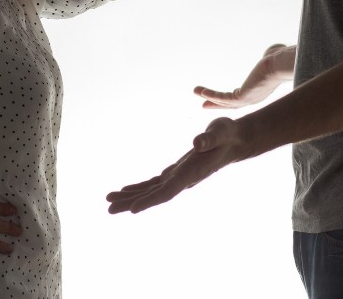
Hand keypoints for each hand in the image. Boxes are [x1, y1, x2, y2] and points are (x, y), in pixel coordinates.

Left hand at [107, 117, 244, 213]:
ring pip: (151, 191)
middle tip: (109, 209)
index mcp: (190, 173)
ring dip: (131, 197)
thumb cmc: (226, 134)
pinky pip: (154, 183)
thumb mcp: (219, 132)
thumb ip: (209, 139)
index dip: (150, 200)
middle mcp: (182, 179)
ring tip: (109, 201)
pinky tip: (126, 190)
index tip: (133, 210)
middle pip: (154, 195)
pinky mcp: (176, 172)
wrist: (233, 139)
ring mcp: (178, 177)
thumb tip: (197, 143)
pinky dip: (140, 187)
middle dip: (132, 202)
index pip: (167, 191)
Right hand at [195, 44, 294, 108]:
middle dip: (215, 103)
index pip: (239, 98)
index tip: (216, 97)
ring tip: (195, 91)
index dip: (226, 99)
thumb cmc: (279, 60)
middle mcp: (253, 98)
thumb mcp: (272, 57)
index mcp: (258, 91)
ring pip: (224, 102)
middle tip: (203, 104)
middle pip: (230, 105)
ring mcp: (248, 100)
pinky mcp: (244, 97)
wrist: (281, 64)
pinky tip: (202, 92)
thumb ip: (269, 56)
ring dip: (209, 97)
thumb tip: (270, 51)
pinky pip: (224, 99)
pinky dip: (212, 96)